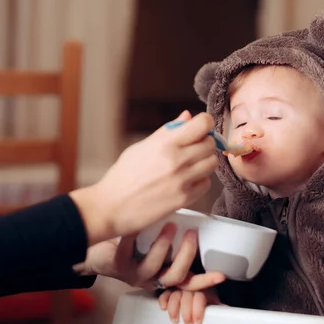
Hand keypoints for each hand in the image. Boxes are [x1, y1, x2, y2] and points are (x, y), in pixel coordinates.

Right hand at [70, 110, 218, 244]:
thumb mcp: (141, 147)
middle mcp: (176, 160)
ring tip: (189, 165)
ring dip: (204, 162)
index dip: (205, 123)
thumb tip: (187, 117)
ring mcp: (182, 181)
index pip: (202, 124)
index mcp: (164, 143)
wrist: (111, 207)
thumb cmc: (123, 176)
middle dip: (204, 143)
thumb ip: (167, 131)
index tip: (201, 127)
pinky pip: (206, 184)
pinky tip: (186, 181)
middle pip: (210, 144)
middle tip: (193, 148)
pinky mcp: (184, 199)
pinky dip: (200, 181)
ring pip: (212, 163)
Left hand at [73, 223, 225, 290]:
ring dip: (163, 246)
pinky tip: (136, 224)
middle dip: (186, 255)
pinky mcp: (117, 266)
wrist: (96, 241)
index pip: (188, 282)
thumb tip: (192, 210)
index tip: (220, 276)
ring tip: (168, 225)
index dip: (205, 282)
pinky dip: (133, 237)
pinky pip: (127, 253)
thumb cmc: (130, 237)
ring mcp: (134, 274)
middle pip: (176, 277)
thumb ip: (173, 231)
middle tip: (191, 234)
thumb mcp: (155, 237)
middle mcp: (151, 277)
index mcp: (163, 272)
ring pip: (154, 268)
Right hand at [159, 287, 221, 323]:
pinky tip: (164, 308)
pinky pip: (164, 293)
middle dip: (187, 312)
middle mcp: (190, 285)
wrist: (195, 290)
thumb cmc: (205, 298)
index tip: (198, 320)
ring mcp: (179, 287)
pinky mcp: (169, 289)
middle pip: (186, 297)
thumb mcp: (213, 302)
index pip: (199, 296)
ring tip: (176, 320)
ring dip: (174, 309)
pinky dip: (163, 301)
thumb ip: (219, 306)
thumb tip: (229, 312)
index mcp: (203, 288)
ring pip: (174, 295)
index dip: (198, 309)